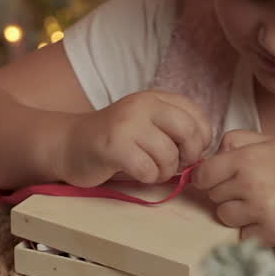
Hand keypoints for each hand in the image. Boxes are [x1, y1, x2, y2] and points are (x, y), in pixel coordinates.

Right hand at [56, 91, 212, 186]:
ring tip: (151, 169)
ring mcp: (127, 123)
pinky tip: (136, 172)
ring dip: (165, 171)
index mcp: (155, 97)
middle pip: (189, 131)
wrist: (70, 144)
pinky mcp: (114, 146)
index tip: (188, 151)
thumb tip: (205, 151)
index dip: (201, 139)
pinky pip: (148, 169)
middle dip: (189, 156)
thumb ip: (174, 130)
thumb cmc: (116, 142)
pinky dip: (148, 178)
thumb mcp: (148, 125)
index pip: (197, 114)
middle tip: (176, 165)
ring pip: (169, 155)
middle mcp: (143, 105)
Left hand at [192, 129, 274, 246]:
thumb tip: (210, 156)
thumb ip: (236, 141)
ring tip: (258, 204)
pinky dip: (251, 230)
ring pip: (224, 216)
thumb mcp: (269, 141)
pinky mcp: (270, 234)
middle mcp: (250, 184)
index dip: (206, 177)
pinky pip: (242, 235)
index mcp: (247, 158)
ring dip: (236, 212)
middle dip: (226, 192)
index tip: (213, 179)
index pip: (204, 174)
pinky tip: (268, 218)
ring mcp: (260, 212)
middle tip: (249, 188)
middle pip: (213, 195)